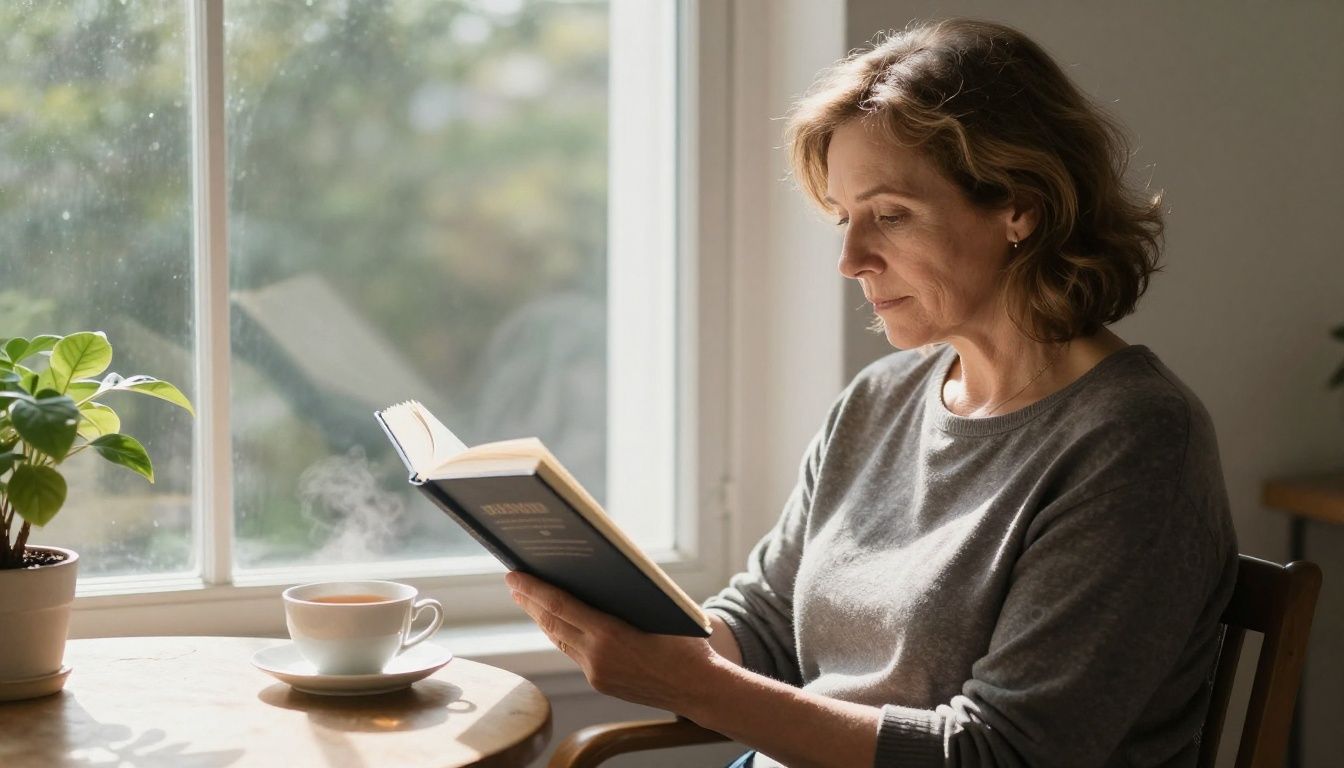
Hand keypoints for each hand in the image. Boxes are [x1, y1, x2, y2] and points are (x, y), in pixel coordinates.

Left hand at [505, 571, 721, 712]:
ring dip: (542, 618)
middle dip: (529, 601)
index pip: (560, 606)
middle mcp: (597, 656)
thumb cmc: (686, 642)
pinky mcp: (601, 683)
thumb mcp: (657, 608)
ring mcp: (597, 673)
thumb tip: (595, 575)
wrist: (699, 687)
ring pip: (560, 639)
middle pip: (552, 623)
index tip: (514, 575)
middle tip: (513, 581)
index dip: (533, 589)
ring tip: (528, 599)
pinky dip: (562, 634)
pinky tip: (557, 623)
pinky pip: (574, 653)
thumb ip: (624, 596)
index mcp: (609, 633)